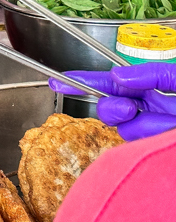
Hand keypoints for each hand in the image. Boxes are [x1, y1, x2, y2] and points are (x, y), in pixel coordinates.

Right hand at [48, 64, 175, 140]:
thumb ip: (152, 73)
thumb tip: (117, 75)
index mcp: (150, 88)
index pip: (109, 83)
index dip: (82, 81)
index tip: (56, 82)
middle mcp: (147, 109)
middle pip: (108, 109)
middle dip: (112, 109)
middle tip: (129, 108)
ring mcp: (152, 130)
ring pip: (127, 130)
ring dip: (145, 124)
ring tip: (171, 121)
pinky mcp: (155, 148)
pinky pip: (142, 143)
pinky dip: (155, 133)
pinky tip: (171, 129)